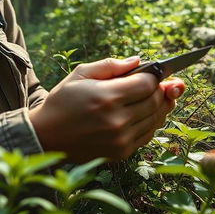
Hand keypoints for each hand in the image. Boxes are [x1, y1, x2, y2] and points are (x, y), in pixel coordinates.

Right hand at [29, 56, 183, 162]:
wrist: (47, 135)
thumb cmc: (63, 100)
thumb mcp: (81, 74)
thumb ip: (111, 66)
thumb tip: (138, 61)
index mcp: (107, 97)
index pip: (147, 84)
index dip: (155, 77)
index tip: (155, 72)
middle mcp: (117, 120)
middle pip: (155, 101)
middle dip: (162, 90)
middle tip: (167, 83)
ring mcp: (121, 139)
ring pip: (156, 119)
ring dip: (162, 106)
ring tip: (162, 96)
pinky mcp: (121, 152)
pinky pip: (147, 134)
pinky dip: (153, 122)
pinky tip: (149, 113)